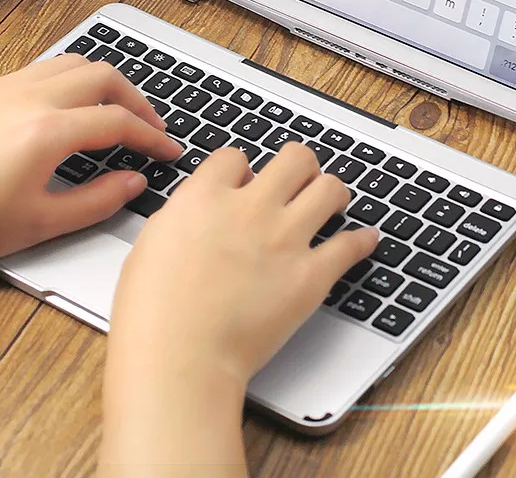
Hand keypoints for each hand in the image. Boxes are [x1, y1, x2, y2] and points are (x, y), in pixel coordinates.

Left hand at [0, 54, 180, 279]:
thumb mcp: (36, 226)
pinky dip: (62, 83)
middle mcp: (27, 98)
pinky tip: (58, 113)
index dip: (153, 137)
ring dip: (100, 81)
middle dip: (135, 98)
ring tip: (110, 110)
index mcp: (46, 132)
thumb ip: (96, 201)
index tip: (168, 151)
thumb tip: (133, 182)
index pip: (119, 123)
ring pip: (68, 62)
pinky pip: (34, 71)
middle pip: (102, 74)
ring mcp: (0, 87)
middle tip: (147, 126)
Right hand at [101, 142, 377, 476]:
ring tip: (330, 200)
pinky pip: (349, 245)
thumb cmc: (153, 314)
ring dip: (331, 192)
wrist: (180, 359)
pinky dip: (361, 240)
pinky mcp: (310, 276)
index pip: (236, 157)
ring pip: (328, 188)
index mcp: (204, 196)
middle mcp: (249, 208)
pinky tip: (364, 239)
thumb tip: (200, 209)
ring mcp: (283, 239)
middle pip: (294, 158)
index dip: (242, 168)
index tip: (246, 180)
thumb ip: (184, 215)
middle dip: (299, 164)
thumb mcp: (151, 242)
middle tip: (299, 178)